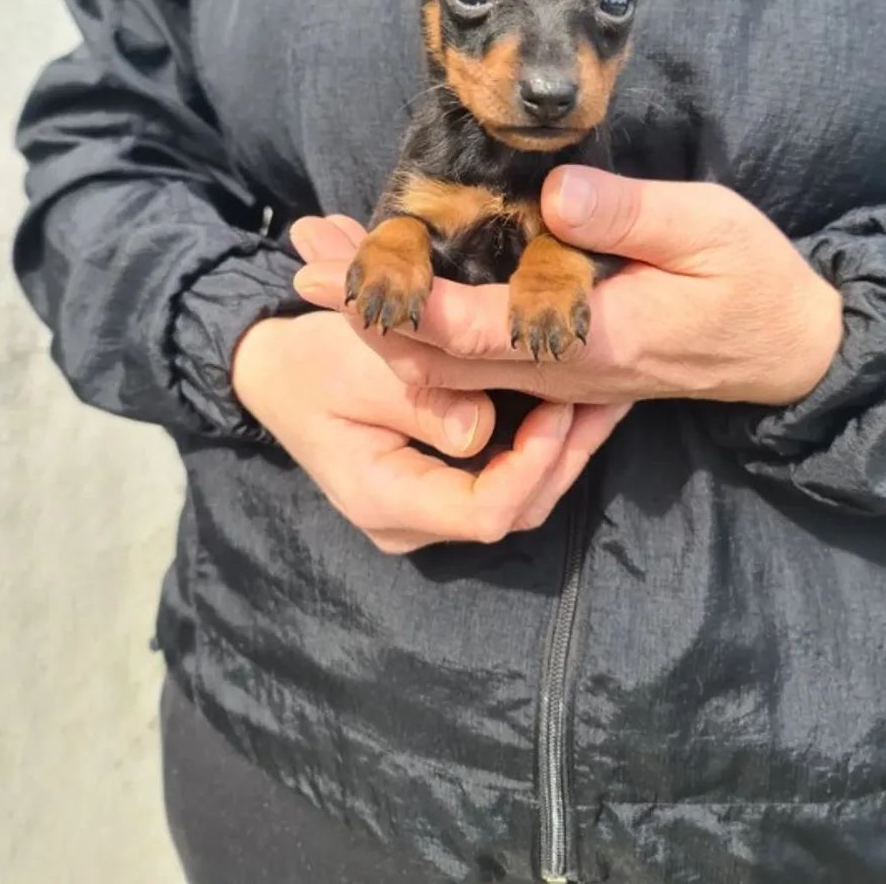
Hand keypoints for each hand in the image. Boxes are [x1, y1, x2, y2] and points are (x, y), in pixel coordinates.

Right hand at [233, 218, 630, 553]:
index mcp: (385, 499)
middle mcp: (411, 522)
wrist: (277, 371)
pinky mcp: (440, 486)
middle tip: (605, 398)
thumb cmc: (313, 363)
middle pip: (513, 511)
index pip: (484, 513)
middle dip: (565, 457)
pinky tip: (575, 402)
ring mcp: (427, 510)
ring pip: (517, 499)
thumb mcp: (359, 366)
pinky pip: (503, 478)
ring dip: (564, 451)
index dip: (533, 467)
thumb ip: (421, 401)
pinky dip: (542, 443)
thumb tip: (484, 428)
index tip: (560, 407)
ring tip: (607, 398)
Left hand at [291, 175, 841, 408]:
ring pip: (456, 365)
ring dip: (389, 322)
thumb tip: (551, 194)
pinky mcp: (568, 368)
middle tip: (304, 264)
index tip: (340, 275)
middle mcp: (563, 371)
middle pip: (444, 356)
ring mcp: (563, 376)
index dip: (402, 302)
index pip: (475, 330)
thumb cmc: (751, 281)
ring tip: (331, 274)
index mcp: (592, 338)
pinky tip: (400, 300)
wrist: (786, 348)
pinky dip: (429, 330)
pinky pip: (484, 362)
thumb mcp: (708, 228)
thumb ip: (629, 213)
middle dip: (371, 313)